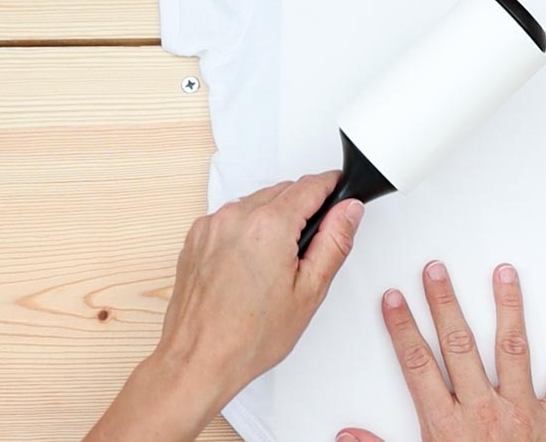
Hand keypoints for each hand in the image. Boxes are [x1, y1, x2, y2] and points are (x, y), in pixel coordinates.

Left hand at [85, 172, 363, 441]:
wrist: (197, 361)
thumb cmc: (248, 337)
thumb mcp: (309, 291)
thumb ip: (335, 241)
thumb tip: (349, 210)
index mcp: (270, 226)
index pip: (311, 185)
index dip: (331, 186)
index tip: (339, 191)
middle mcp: (237, 216)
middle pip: (284, 190)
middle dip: (303, 207)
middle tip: (309, 246)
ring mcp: (212, 224)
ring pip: (257, 201)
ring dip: (274, 216)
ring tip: (276, 261)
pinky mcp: (197, 235)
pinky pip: (232, 216)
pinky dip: (246, 228)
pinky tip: (250, 263)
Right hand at [336, 261, 545, 441]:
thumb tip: (347, 434)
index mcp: (447, 426)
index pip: (417, 364)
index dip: (402, 328)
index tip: (393, 299)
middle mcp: (484, 412)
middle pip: (459, 345)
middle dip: (445, 303)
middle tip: (436, 270)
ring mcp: (522, 413)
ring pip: (512, 349)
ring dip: (508, 308)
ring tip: (504, 273)